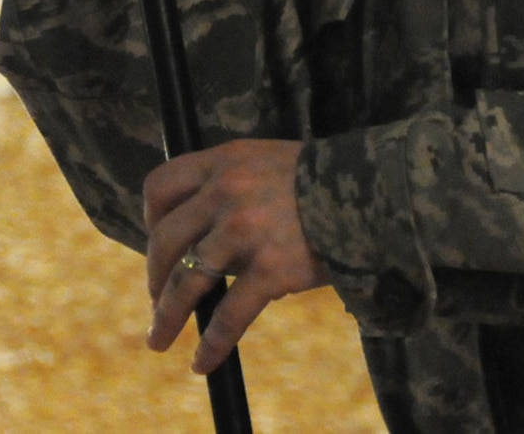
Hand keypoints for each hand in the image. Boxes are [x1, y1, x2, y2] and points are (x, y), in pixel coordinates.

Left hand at [142, 140, 328, 373]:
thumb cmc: (319, 180)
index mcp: (224, 162)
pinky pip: (229, 315)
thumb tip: (197, 226)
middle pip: (166, 240)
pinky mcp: (271, 269)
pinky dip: (212, 344)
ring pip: (187, 281)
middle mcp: (226, 192)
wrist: (373, 191)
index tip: (156, 244)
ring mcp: (246, 231)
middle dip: (154, 276)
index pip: (160, 186)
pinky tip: (203, 361)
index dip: (150, 220)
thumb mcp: (265, 161)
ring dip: (167, 316)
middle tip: (156, 298)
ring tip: (159, 339)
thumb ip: (229, 181)